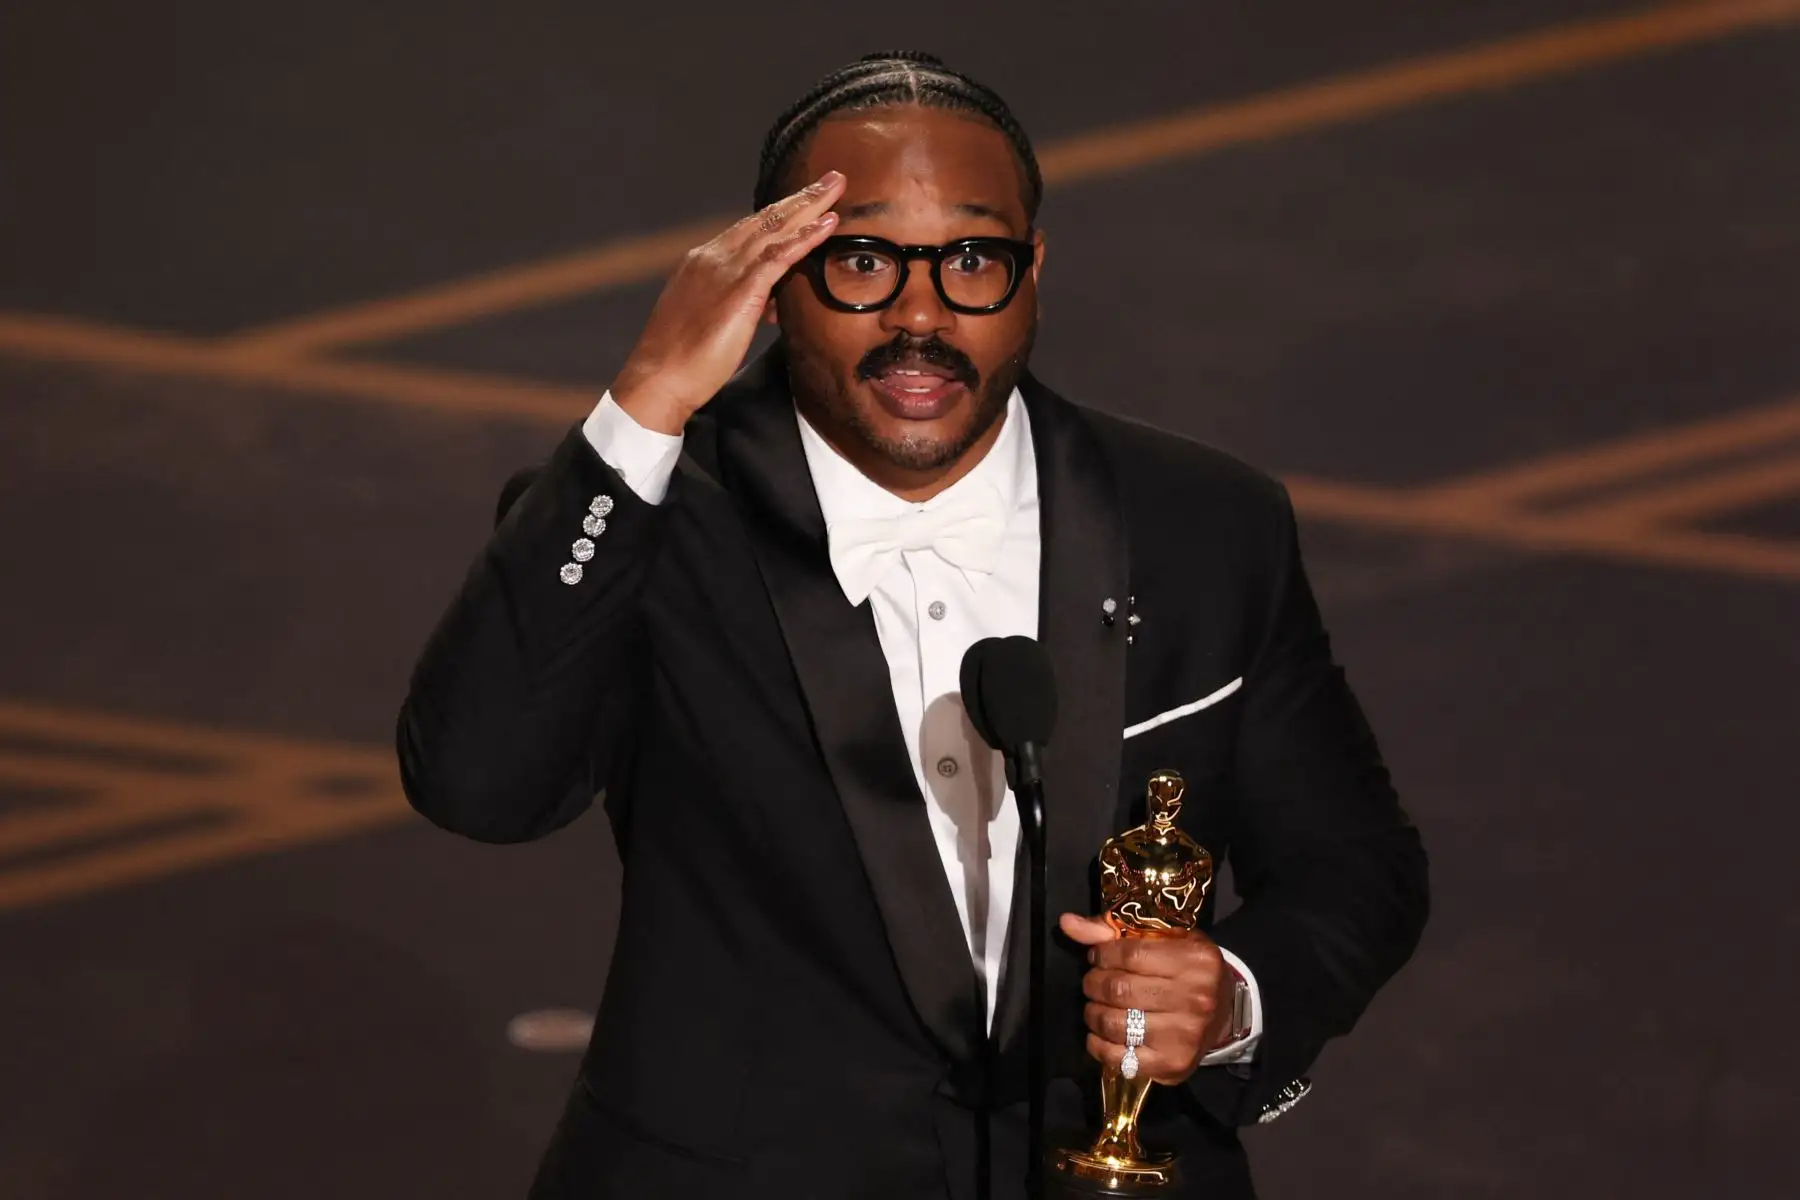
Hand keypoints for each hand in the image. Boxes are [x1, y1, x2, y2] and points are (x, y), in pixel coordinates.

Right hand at [610, 170, 846, 433]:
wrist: (658, 378)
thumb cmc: (682, 361)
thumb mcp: (711, 320)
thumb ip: (739, 303)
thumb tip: (768, 303)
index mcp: (703, 261)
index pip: (749, 230)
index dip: (780, 213)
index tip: (804, 201)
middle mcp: (713, 256)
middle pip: (765, 219)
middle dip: (800, 197)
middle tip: (830, 178)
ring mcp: (726, 270)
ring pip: (774, 228)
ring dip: (808, 206)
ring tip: (835, 187)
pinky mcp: (740, 290)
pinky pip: (779, 255)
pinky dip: (805, 237)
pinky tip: (827, 224)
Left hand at [1060, 912, 1237, 1085]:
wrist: (1224, 1015)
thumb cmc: (1188, 971)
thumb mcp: (1164, 940)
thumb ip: (1113, 931)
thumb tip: (1067, 922)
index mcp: (1195, 961)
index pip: (1130, 954)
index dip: (1103, 954)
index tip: (1097, 956)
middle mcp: (1195, 999)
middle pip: (1119, 989)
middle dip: (1094, 984)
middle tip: (1093, 982)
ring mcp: (1185, 1035)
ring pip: (1115, 1023)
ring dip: (1093, 1014)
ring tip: (1095, 1006)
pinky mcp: (1172, 1064)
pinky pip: (1120, 1057)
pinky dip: (1098, 1046)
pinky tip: (1098, 1034)